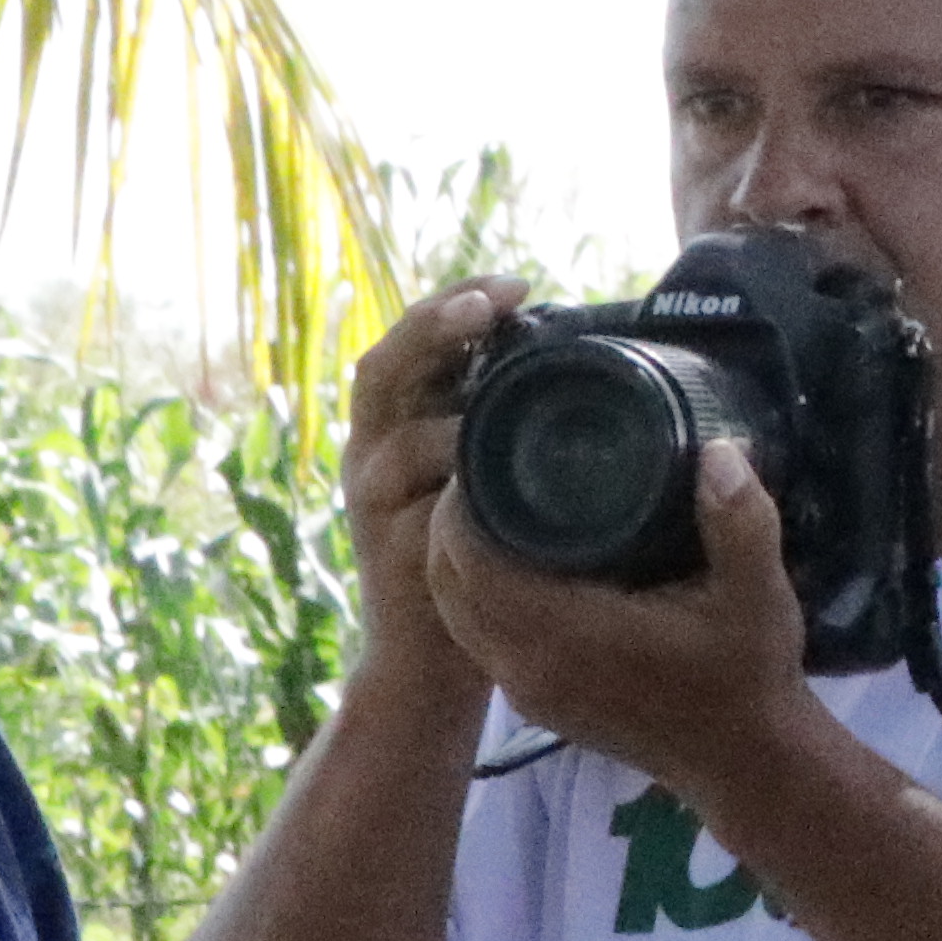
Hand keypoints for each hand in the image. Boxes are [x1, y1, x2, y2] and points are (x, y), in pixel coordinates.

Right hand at [333, 276, 521, 711]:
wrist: (432, 657)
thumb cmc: (477, 551)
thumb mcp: (480, 468)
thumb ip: (498, 416)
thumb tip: (572, 349)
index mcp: (393, 423)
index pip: (409, 341)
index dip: (452, 303)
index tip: (515, 283)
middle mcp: (369, 453)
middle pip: (382, 369)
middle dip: (435, 327)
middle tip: (494, 303)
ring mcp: (372, 502)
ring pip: (400, 436)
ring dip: (456, 411)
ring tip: (510, 392)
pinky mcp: (389, 550)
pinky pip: (422, 505)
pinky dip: (459, 484)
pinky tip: (502, 471)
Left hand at [423, 431, 840, 807]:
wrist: (742, 759)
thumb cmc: (748, 674)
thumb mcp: (758, 594)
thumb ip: (739, 521)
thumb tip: (717, 450)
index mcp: (565, 634)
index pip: (471, 562)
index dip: (461, 507)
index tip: (482, 457)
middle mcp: (527, 665)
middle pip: (447, 582)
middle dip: (451, 525)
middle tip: (481, 471)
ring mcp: (523, 689)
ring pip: (454, 612)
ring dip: (458, 560)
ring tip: (489, 505)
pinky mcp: (530, 701)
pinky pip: (475, 636)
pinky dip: (474, 595)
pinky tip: (506, 559)